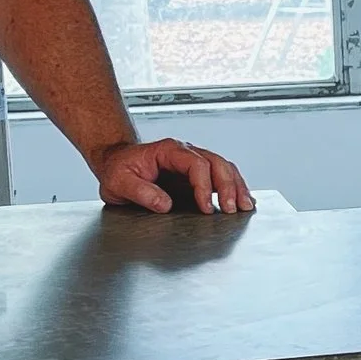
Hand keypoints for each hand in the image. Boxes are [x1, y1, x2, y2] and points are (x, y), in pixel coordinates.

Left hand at [92, 137, 254, 215]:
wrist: (116, 162)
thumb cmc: (117, 170)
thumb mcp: (118, 182)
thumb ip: (141, 192)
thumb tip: (165, 204)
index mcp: (168, 150)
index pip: (196, 164)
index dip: (204, 187)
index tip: (206, 208)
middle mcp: (185, 152)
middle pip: (217, 163)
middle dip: (228, 186)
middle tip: (233, 209)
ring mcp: (193, 161)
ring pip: (224, 168)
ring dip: (236, 186)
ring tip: (245, 206)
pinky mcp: (196, 173)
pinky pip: (221, 175)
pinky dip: (234, 187)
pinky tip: (242, 199)